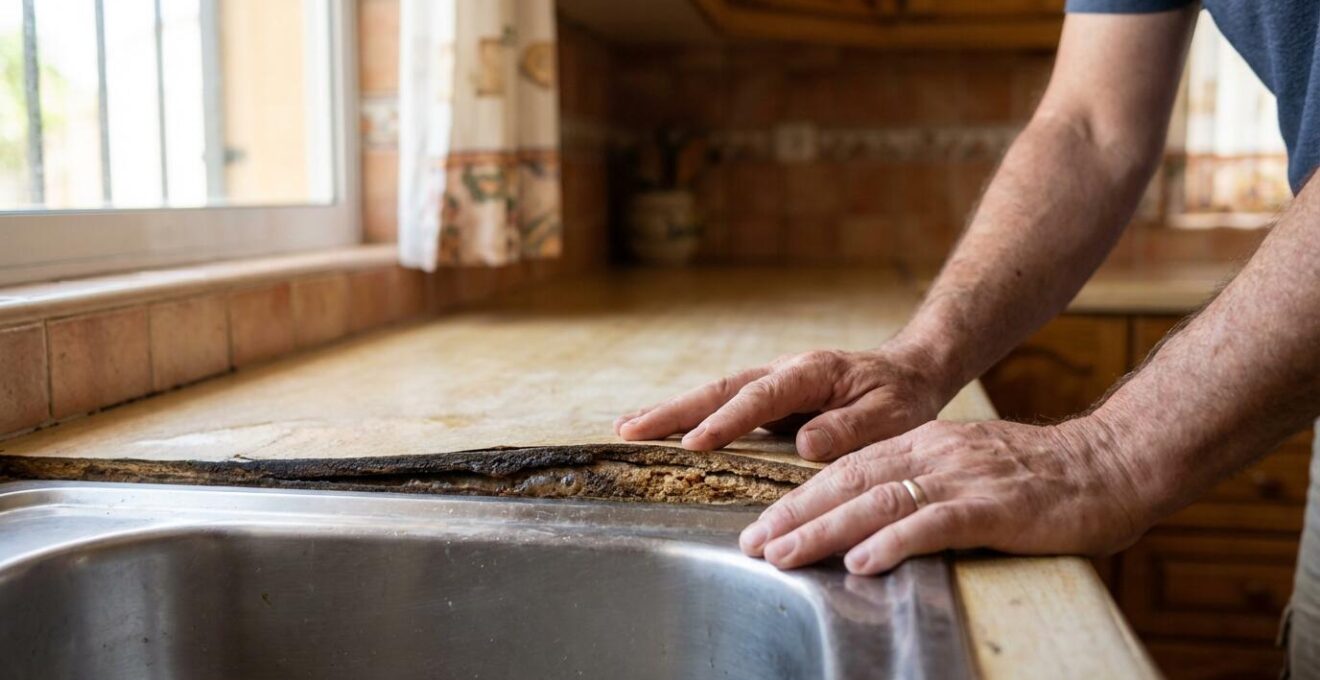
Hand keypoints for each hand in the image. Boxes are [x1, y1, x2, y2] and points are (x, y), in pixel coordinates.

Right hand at [614, 344, 956, 460]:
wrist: (906, 374)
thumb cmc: (901, 397)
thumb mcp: (892, 416)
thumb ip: (850, 429)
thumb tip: (805, 446)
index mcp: (811, 372)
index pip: (760, 397)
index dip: (726, 421)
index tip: (696, 444)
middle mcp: (782, 371)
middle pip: (720, 388)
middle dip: (675, 410)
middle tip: (631, 430)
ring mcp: (770, 383)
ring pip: (713, 394)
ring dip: (671, 411)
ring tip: (627, 429)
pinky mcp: (766, 400)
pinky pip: (721, 407)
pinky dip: (688, 417)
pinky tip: (658, 431)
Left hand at [739, 418, 1149, 574]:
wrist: (1111, 463)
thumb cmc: (1039, 476)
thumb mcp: (966, 467)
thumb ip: (921, 484)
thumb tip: (870, 518)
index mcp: (925, 444)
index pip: (847, 469)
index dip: (801, 498)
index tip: (763, 525)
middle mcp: (936, 454)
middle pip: (849, 482)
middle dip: (795, 514)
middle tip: (753, 544)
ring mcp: (964, 478)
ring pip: (879, 501)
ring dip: (825, 530)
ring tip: (784, 554)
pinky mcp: (995, 506)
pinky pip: (935, 524)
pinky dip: (894, 542)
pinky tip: (862, 561)